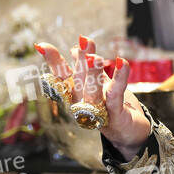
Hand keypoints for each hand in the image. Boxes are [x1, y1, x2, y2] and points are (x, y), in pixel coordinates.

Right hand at [35, 36, 150, 160]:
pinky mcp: (115, 115)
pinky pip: (116, 94)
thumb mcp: (99, 85)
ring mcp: (98, 111)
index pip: (62, 76)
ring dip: (94, 72)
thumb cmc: (113, 107)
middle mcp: (83, 103)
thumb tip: (73, 48)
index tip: (41, 45)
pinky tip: (121, 62)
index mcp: (76, 94)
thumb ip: (86, 69)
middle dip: (81, 59)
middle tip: (84, 40)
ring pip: (93, 89)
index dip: (53, 61)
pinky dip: (119, 78)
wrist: (131, 134)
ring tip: (94, 56)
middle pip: (78, 79)